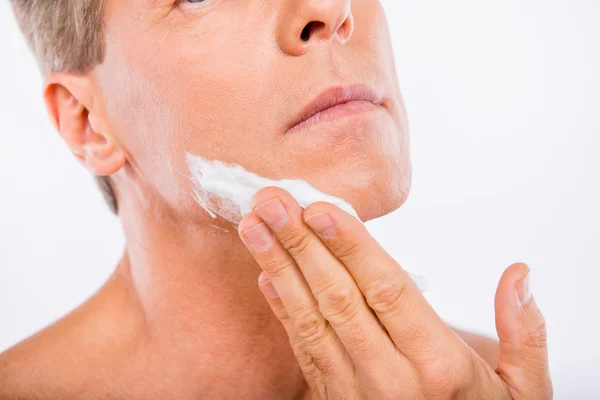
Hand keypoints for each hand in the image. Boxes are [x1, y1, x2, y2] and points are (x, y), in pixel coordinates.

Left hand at [238, 187, 552, 399]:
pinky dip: (283, 310)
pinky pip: (303, 350)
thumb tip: (520, 273)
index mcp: (438, 366)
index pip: (386, 291)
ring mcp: (354, 393)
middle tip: (271, 201)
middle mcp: (390, 379)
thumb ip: (523, 333)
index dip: (350, 247)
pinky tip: (267, 276)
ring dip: (279, 268)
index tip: (318, 208)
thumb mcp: (522, 391)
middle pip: (338, 298)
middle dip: (301, 245)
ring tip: (254, 227)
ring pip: (310, 320)